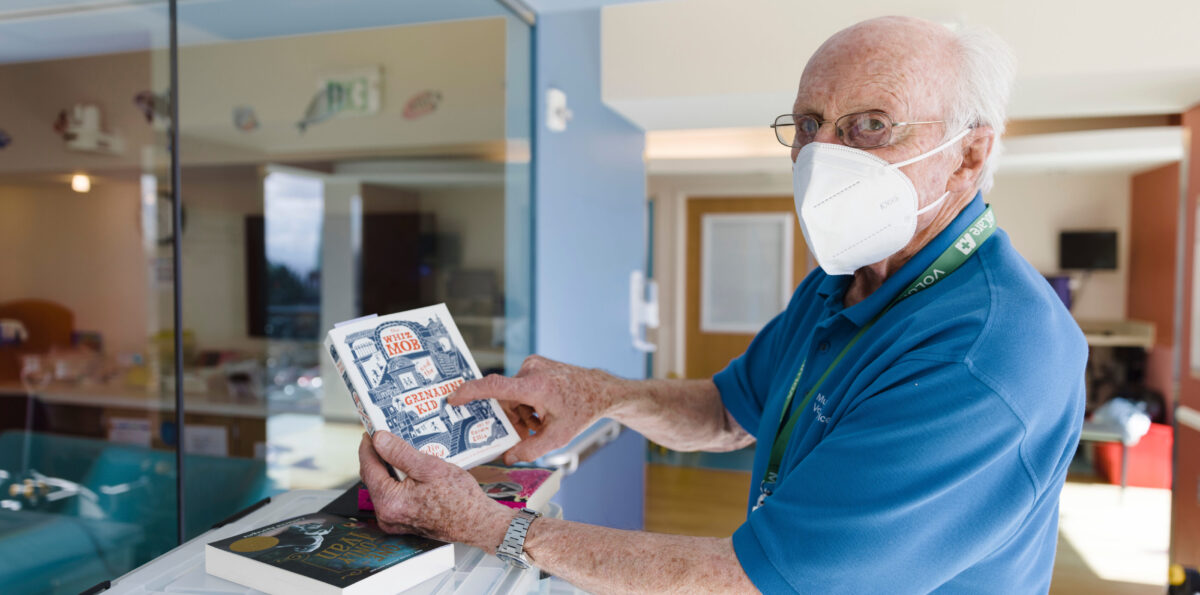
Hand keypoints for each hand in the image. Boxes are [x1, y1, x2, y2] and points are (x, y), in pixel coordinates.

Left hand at [358, 432, 513, 551]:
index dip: (369, 446)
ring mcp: (393, 521)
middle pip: (373, 477)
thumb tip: (380, 439)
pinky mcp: (402, 522)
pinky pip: (392, 496)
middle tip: (386, 437)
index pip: (368, 467)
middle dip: (379, 456)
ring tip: (400, 450)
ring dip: (388, 468)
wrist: (477, 523)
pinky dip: (397, 481)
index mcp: (389, 502)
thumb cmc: (460, 499)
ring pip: (383, 486)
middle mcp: (386, 515)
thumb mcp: (430, 468)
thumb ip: (400, 453)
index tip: (372, 431)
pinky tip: (408, 469)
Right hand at [448, 355, 626, 463]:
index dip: (470, 392)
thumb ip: (530, 449)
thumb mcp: (558, 438)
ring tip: (539, 423)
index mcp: (535, 386)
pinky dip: (526, 401)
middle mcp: (531, 370)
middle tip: (526, 433)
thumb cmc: (581, 412)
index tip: (452, 399)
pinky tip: (541, 412)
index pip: (494, 386)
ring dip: (520, 411)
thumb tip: (507, 457)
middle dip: (511, 418)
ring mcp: (533, 364)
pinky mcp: (535, 363)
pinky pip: (520, 386)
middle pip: (505, 399)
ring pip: (512, 394)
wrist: (600, 390)